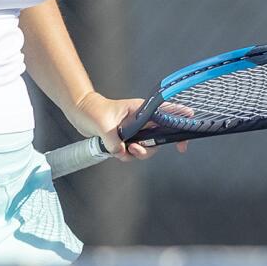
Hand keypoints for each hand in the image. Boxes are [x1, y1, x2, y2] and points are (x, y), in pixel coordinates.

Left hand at [70, 92, 185, 161]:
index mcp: (141, 110)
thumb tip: (121, 152)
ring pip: (146, 147)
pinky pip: (132, 153)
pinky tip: (116, 150)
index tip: (185, 133)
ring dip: (138, 153)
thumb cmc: (93, 110)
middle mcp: (141, 120)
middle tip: (137, 150)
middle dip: (151, 148)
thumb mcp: (103, 124)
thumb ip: (114, 140)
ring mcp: (134, 130)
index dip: (179, 121)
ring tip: (125, 150)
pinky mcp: (126, 139)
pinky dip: (126, 156)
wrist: (81, 111)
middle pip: (158, 137)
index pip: (166, 113)